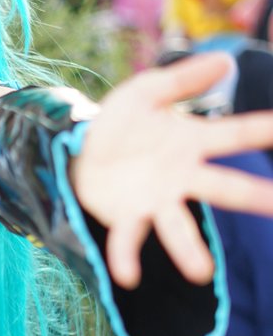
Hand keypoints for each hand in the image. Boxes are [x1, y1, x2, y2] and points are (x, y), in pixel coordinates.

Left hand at [70, 51, 272, 287]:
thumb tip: (226, 60)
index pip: (234, 135)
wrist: (80, 148)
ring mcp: (155, 200)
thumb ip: (183, 79)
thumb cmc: (123, 121)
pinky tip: (129, 276)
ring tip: (201, 272)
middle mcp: (181, 176)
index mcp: (192, 142)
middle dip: (254, 198)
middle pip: (223, 189)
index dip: (261, 131)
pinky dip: (127, 257)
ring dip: (189, 250)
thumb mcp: (147, 91)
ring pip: (178, 226)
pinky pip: (128, 239)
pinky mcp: (126, 216)